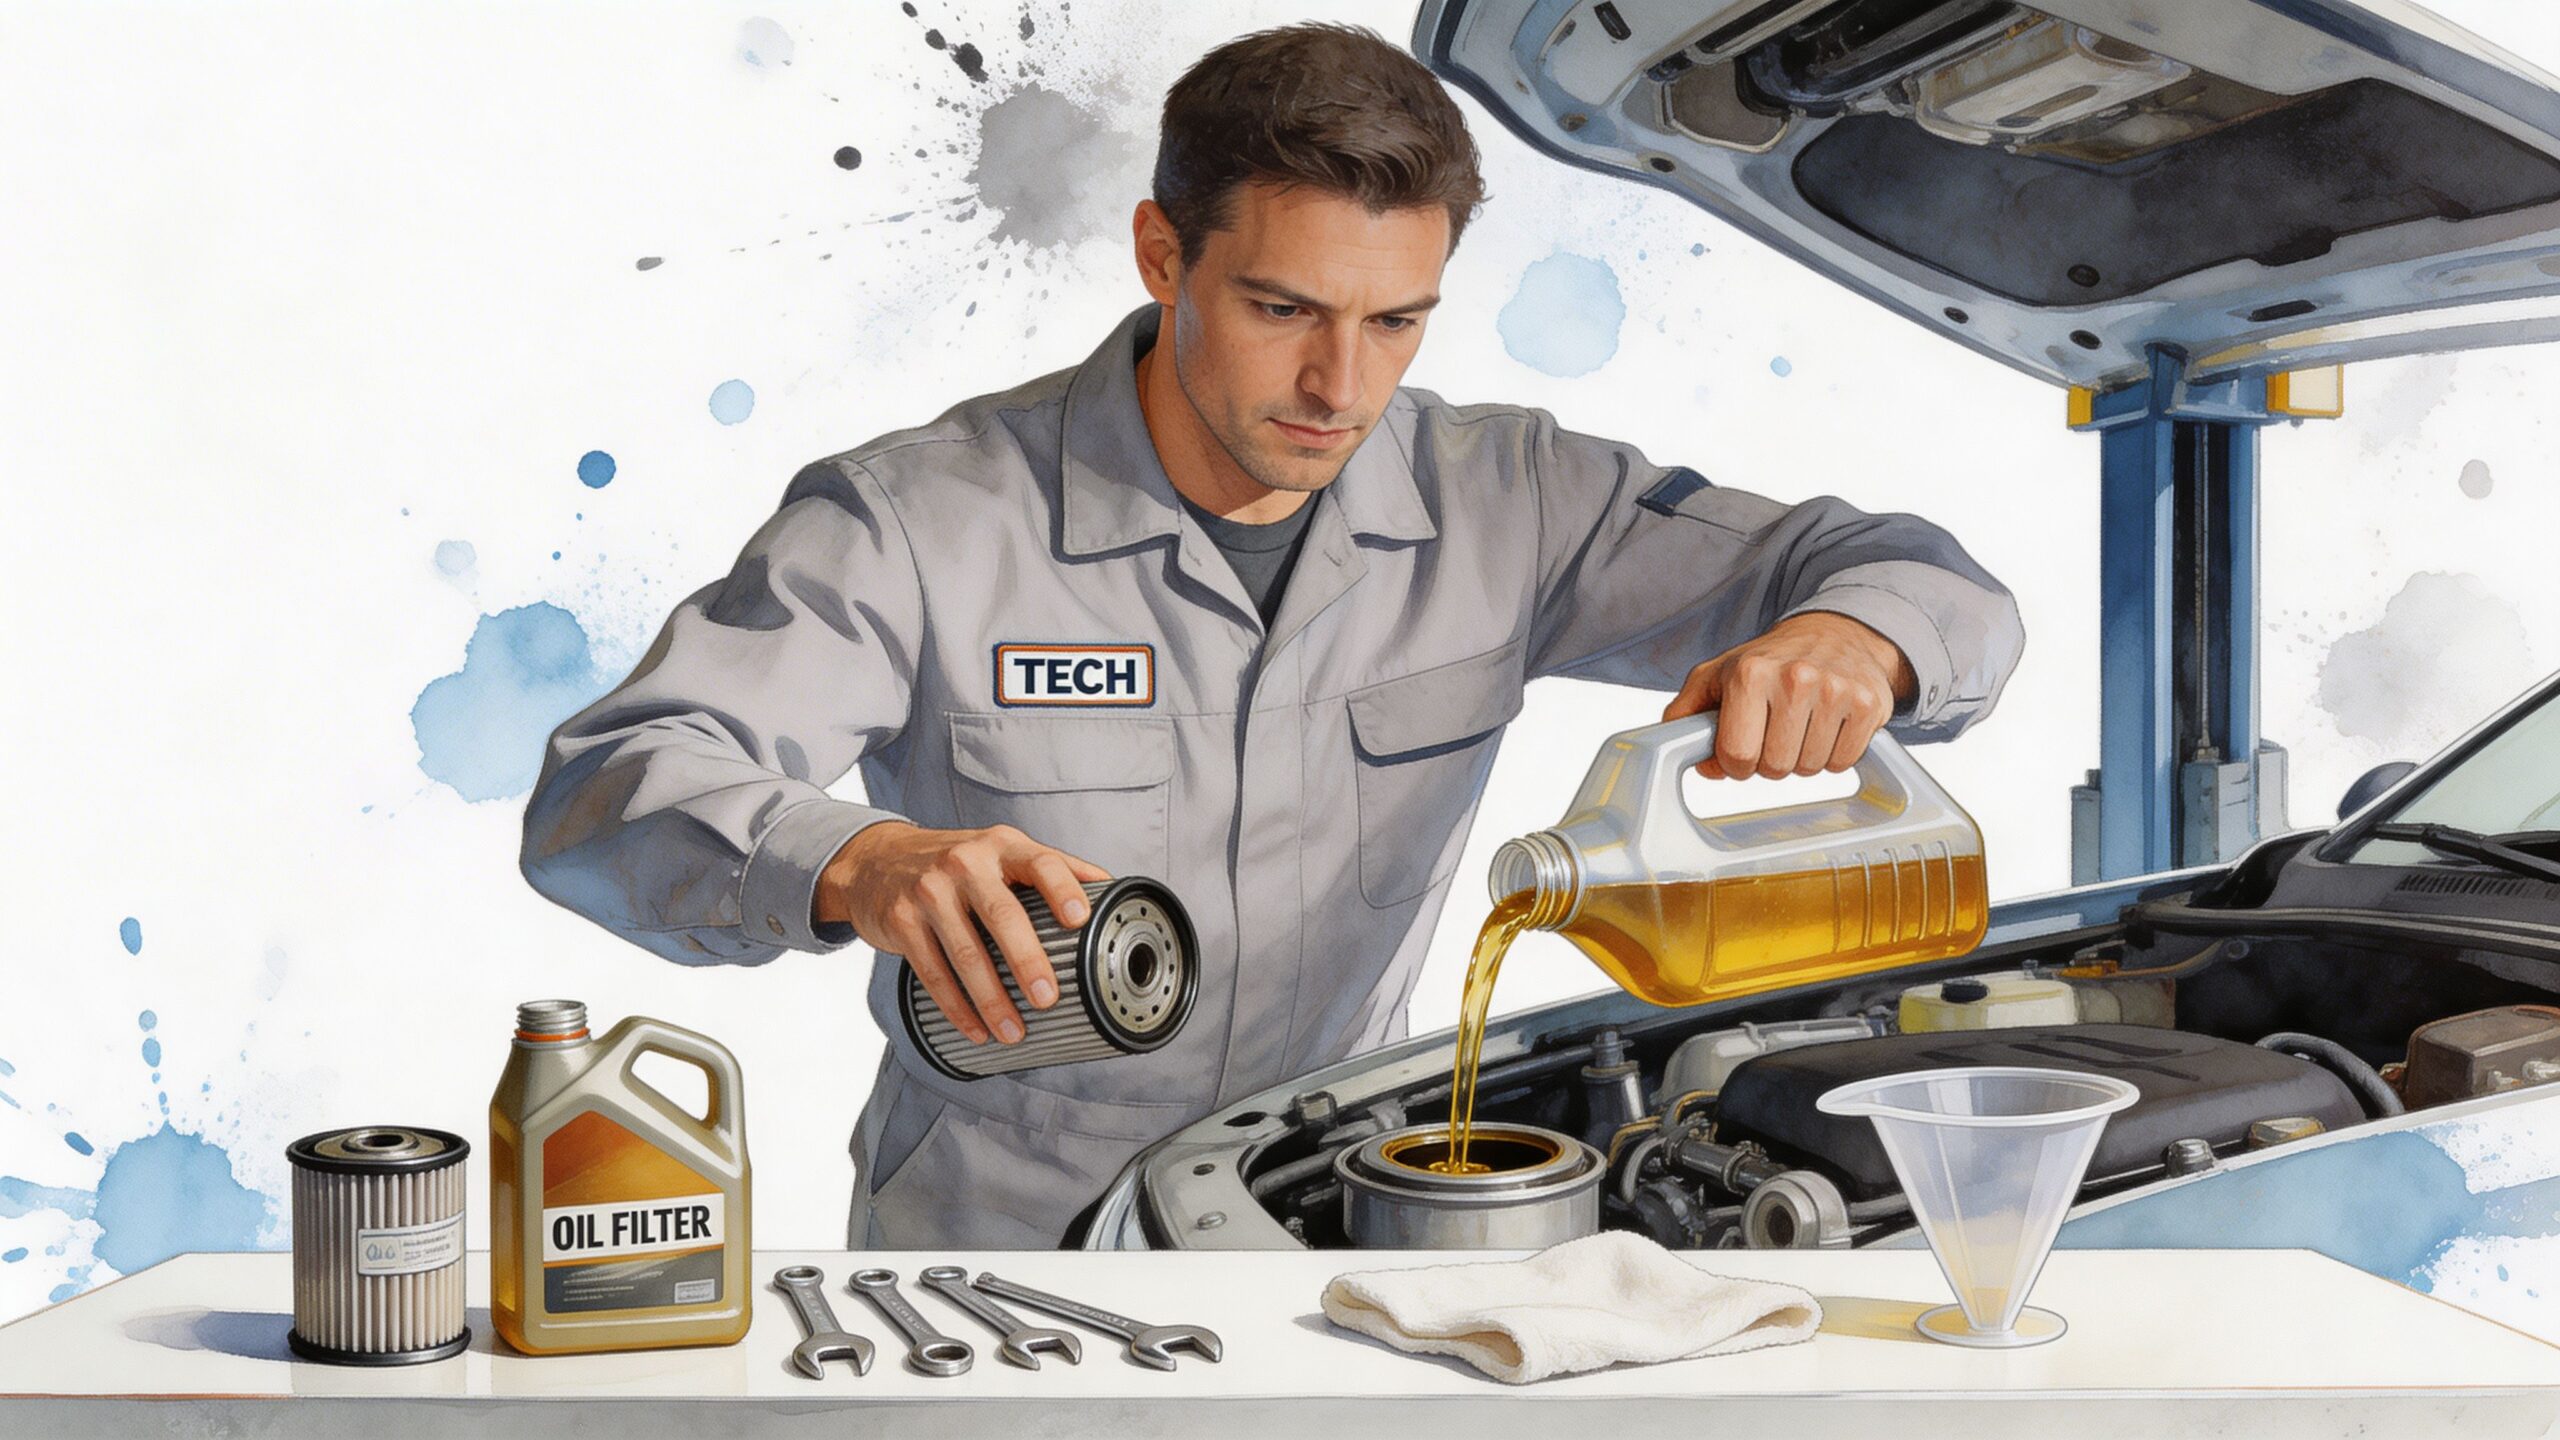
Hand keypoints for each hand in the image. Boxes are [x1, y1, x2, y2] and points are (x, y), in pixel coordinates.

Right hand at [816, 822, 1110, 1044]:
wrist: (875, 861)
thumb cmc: (957, 864)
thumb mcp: (1001, 851)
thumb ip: (1052, 867)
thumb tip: (1111, 887)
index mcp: (1001, 845)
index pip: (1040, 862)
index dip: (1063, 889)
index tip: (1080, 920)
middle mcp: (965, 862)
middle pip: (1002, 915)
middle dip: (1027, 961)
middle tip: (1047, 999)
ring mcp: (928, 890)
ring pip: (965, 953)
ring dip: (991, 1000)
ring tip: (1014, 1033)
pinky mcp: (900, 920)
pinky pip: (932, 971)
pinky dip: (956, 1007)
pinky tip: (976, 1029)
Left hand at [1661, 612, 1914, 778]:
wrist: (1835, 632)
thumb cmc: (1770, 660)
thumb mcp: (1716, 676)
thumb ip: (1686, 716)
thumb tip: (1694, 761)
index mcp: (1749, 672)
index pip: (1736, 756)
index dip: (1735, 762)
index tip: (1743, 745)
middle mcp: (1794, 678)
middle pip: (1774, 768)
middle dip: (1770, 761)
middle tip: (1775, 731)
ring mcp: (1836, 690)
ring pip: (1810, 769)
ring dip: (1802, 758)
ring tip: (1802, 724)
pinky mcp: (1869, 704)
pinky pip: (1843, 762)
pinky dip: (1833, 755)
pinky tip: (1828, 726)